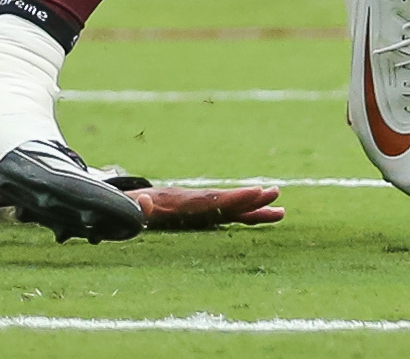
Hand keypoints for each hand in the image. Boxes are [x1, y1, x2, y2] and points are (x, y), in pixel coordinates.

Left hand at [136, 183, 284, 229]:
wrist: (129, 202)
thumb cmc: (128, 210)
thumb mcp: (128, 210)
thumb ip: (137, 208)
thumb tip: (143, 201)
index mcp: (179, 203)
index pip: (210, 201)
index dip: (233, 198)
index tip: (255, 192)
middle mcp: (194, 202)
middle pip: (225, 201)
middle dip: (249, 199)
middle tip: (275, 193)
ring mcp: (199, 207)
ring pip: (231, 208)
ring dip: (255, 208)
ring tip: (281, 211)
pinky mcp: (201, 213)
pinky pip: (227, 215)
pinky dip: (246, 214)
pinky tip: (267, 217)